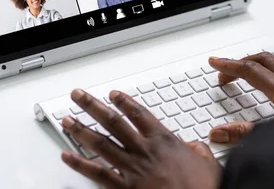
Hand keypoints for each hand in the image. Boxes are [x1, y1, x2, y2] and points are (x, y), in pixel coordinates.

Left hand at [61, 89, 220, 188]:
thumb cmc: (203, 187)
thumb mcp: (206, 161)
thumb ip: (196, 149)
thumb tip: (194, 146)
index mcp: (163, 140)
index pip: (138, 114)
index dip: (123, 102)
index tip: (112, 94)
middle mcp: (143, 150)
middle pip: (112, 122)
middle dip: (92, 106)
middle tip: (78, 96)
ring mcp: (131, 168)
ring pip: (100, 143)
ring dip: (81, 129)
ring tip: (66, 119)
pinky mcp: (124, 188)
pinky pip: (97, 173)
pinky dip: (80, 164)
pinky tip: (66, 156)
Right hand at [207, 52, 273, 143]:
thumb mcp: (273, 137)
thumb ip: (244, 134)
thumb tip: (219, 132)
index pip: (249, 71)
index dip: (229, 66)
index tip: (216, 63)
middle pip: (264, 61)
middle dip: (242, 63)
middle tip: (227, 72)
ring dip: (270, 60)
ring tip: (258, 62)